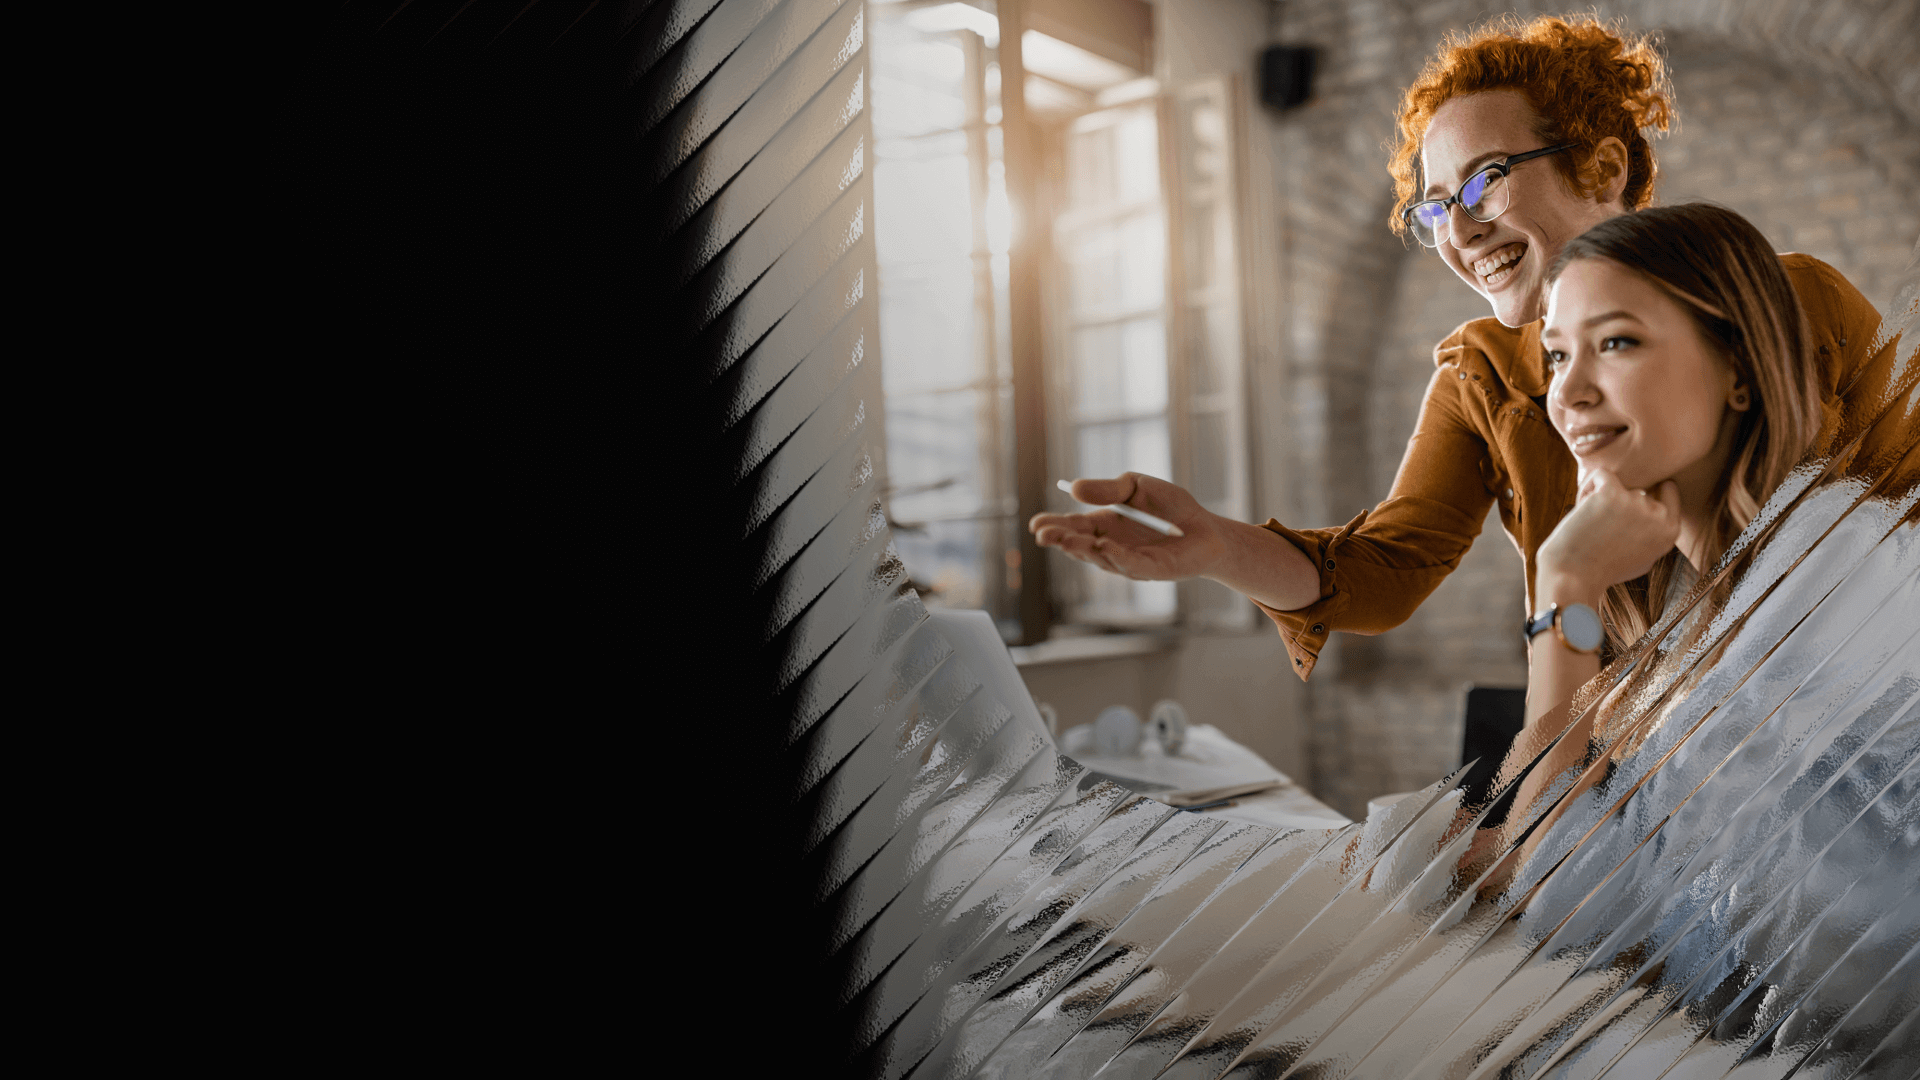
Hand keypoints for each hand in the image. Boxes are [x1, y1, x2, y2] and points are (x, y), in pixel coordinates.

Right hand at [1029, 473, 1224, 581]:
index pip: (1073, 527)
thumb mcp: (1136, 487)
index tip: (1035, 523)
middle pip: (1080, 546)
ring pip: (1101, 558)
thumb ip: (1108, 489)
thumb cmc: (1173, 508)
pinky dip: (1117, 557)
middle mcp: (1112, 547)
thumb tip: (1074, 489)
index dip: (1053, 526)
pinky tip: (1103, 547)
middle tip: (1042, 535)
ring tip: (1066, 540)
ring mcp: (1130, 562)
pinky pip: (1132, 565)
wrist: (1208, 528)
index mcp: (1104, 526)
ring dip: (1083, 549)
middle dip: (1061, 541)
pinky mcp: (1154, 571)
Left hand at [1535, 467, 1680, 602]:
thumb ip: (1653, 534)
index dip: (1650, 491)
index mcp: (1670, 532)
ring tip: (1588, 523)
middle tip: (1600, 527)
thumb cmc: (1603, 570)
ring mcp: (1637, 503)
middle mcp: (1658, 516)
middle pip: (1637, 491)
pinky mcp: (1612, 494)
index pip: (1669, 493)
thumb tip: (1657, 509)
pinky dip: (1587, 486)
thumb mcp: (1643, 558)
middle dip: (1618, 502)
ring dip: (1599, 497)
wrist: (1574, 577)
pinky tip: (1580, 506)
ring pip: (1618, 483)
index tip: (1629, 499)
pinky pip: (1601, 474)